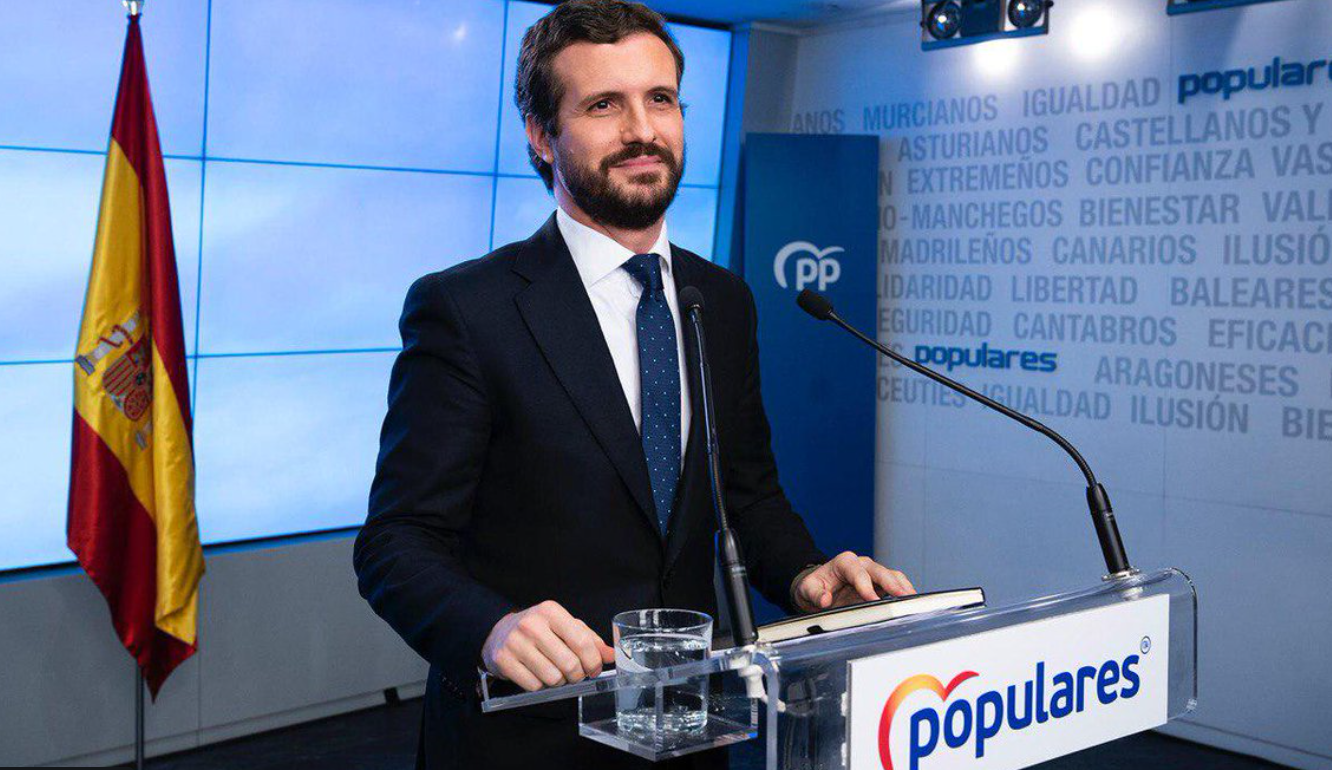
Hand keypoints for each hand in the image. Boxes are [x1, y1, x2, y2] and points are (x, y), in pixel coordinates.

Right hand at [481, 600, 615, 691]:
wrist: (500, 632)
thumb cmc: (539, 629)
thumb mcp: (564, 627)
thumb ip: (589, 639)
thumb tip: (611, 655)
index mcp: (551, 611)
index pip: (581, 641)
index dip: (593, 661)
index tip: (594, 669)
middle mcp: (532, 625)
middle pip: (569, 664)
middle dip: (576, 675)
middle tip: (574, 673)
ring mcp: (516, 643)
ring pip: (552, 678)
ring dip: (558, 681)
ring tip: (553, 671)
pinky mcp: (504, 660)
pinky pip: (534, 685)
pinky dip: (539, 685)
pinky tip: (536, 673)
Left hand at [794, 551, 915, 612]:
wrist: (821, 587)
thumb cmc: (815, 586)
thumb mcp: (808, 590)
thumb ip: (815, 594)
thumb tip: (825, 600)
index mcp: (844, 562)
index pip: (857, 572)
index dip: (865, 585)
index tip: (871, 598)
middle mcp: (861, 564)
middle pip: (879, 571)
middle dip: (891, 583)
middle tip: (902, 596)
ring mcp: (873, 573)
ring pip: (892, 576)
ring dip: (902, 587)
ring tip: (912, 600)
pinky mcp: (880, 584)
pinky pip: (896, 584)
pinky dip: (904, 591)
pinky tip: (911, 602)